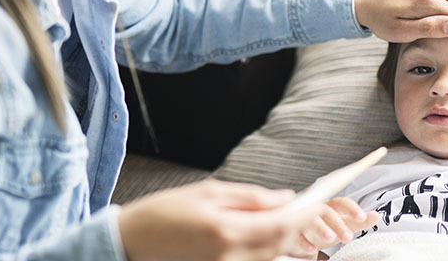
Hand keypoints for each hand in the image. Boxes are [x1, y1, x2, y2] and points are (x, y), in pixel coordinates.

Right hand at [118, 179, 320, 260]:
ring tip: (282, 223)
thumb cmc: (164, 213)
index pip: (281, 225)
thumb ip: (250, 198)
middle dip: (297, 228)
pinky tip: (262, 239)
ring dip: (282, 241)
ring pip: (270, 258)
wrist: (131, 243)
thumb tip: (285, 198)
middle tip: (305, 211)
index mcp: (226, 230)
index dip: (304, 215)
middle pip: (280, 246)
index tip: (316, 204)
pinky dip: (264, 253)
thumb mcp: (208, 193)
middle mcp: (229, 257)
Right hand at [287, 198, 380, 257]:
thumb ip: (357, 220)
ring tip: (331, 238)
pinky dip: (304, 242)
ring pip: (310, 220)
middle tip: (348, 237)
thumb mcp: (342, 223)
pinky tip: (312, 249)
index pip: (342, 203)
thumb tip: (377, 216)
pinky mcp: (292, 231)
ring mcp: (303, 219)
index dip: (352, 209)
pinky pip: (296, 235)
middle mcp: (316, 209)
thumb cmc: (324, 225)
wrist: (301, 231)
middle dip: (338, 223)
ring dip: (321, 228)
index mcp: (330, 205)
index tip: (362, 218)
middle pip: (326, 211)